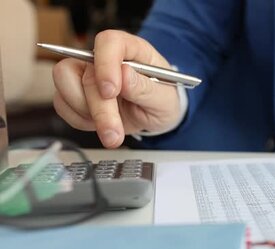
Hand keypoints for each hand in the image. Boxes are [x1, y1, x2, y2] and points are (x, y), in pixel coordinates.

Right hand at [52, 30, 180, 147]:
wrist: (154, 116)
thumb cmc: (162, 100)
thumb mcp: (165, 99)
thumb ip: (146, 88)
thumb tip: (125, 76)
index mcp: (131, 49)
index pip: (109, 43)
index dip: (106, 64)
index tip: (111, 91)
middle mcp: (104, 58)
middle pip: (87, 73)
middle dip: (100, 109)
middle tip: (114, 133)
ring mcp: (85, 73)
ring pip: (66, 85)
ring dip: (87, 114)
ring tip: (112, 128)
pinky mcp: (73, 92)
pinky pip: (63, 105)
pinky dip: (80, 121)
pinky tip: (100, 124)